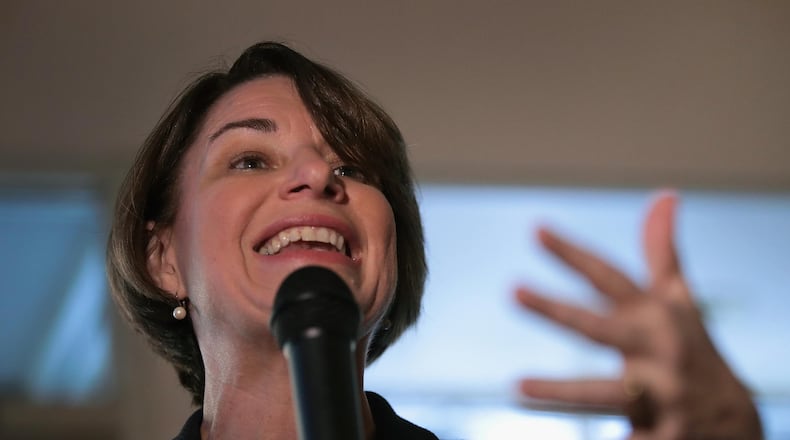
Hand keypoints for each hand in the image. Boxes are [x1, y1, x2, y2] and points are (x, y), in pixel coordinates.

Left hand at [515, 192, 762, 438]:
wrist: (734, 417)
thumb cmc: (692, 347)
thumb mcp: (679, 301)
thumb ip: (662, 252)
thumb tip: (664, 194)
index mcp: (654, 314)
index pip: (607, 276)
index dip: (571, 252)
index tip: (535, 229)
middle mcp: (656, 349)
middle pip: (599, 327)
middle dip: (557, 310)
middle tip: (513, 290)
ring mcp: (661, 393)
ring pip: (605, 392)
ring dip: (562, 391)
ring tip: (518, 386)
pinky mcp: (664, 432)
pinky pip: (629, 439)